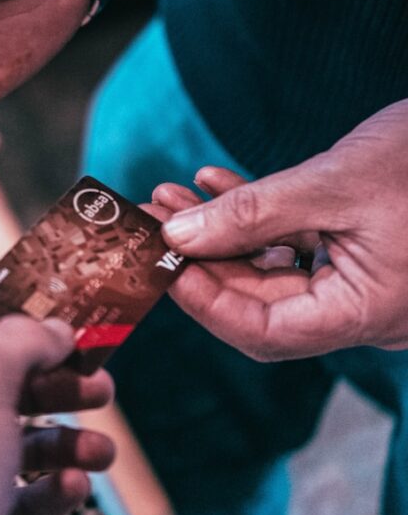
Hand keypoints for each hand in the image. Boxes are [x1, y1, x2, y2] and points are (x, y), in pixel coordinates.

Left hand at [148, 101, 407, 360]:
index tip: (156, 264)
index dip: (202, 301)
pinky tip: (214, 182)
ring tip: (168, 196)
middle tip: (150, 222)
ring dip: (219, 233)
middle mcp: (359, 306)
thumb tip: (178, 237)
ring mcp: (361, 279)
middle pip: (259, 301)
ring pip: (271, 268)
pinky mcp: (361, 249)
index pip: (261, 331)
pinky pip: (295, 242)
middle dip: (199, 259)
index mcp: (364, 311)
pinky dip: (255, 216)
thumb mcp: (334, 183)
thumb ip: (254, 213)